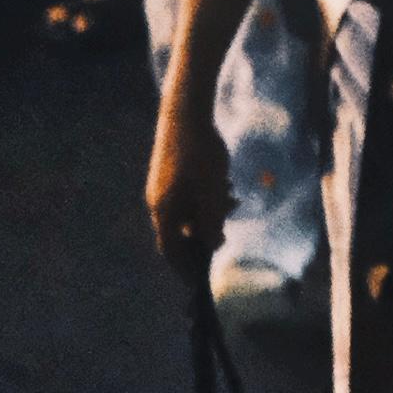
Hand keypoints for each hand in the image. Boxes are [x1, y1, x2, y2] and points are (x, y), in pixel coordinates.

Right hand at [145, 102, 227, 286]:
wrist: (186, 112)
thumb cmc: (200, 153)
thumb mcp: (212, 191)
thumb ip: (212, 221)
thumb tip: (213, 245)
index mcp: (164, 210)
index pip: (172, 249)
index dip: (185, 266)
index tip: (199, 281)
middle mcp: (159, 201)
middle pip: (181, 231)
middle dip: (205, 233)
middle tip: (225, 232)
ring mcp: (163, 186)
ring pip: (189, 210)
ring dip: (210, 212)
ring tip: (233, 200)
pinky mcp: (171, 172)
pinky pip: (189, 194)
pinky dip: (207, 196)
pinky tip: (227, 184)